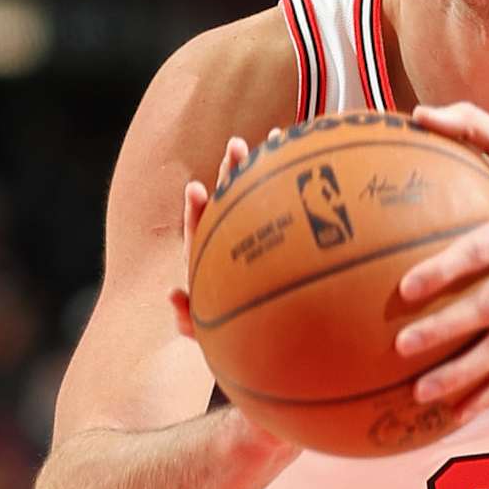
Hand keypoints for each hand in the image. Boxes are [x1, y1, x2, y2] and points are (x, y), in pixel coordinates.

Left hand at [170, 128, 283, 339]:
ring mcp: (260, 239)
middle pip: (228, 202)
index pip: (199, 231)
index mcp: (211, 262)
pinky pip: (292, 213)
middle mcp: (233, 244)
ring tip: (274, 137)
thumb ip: (189, 320)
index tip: (198, 190)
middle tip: (237, 146)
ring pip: (259, 201)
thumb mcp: (210, 335)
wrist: (270, 351)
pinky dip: (299, 190)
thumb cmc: (238, 343)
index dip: (197, 210)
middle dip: (231, 174)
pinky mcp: (285, 242)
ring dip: (266, 171)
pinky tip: (316, 166)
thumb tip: (172, 294)